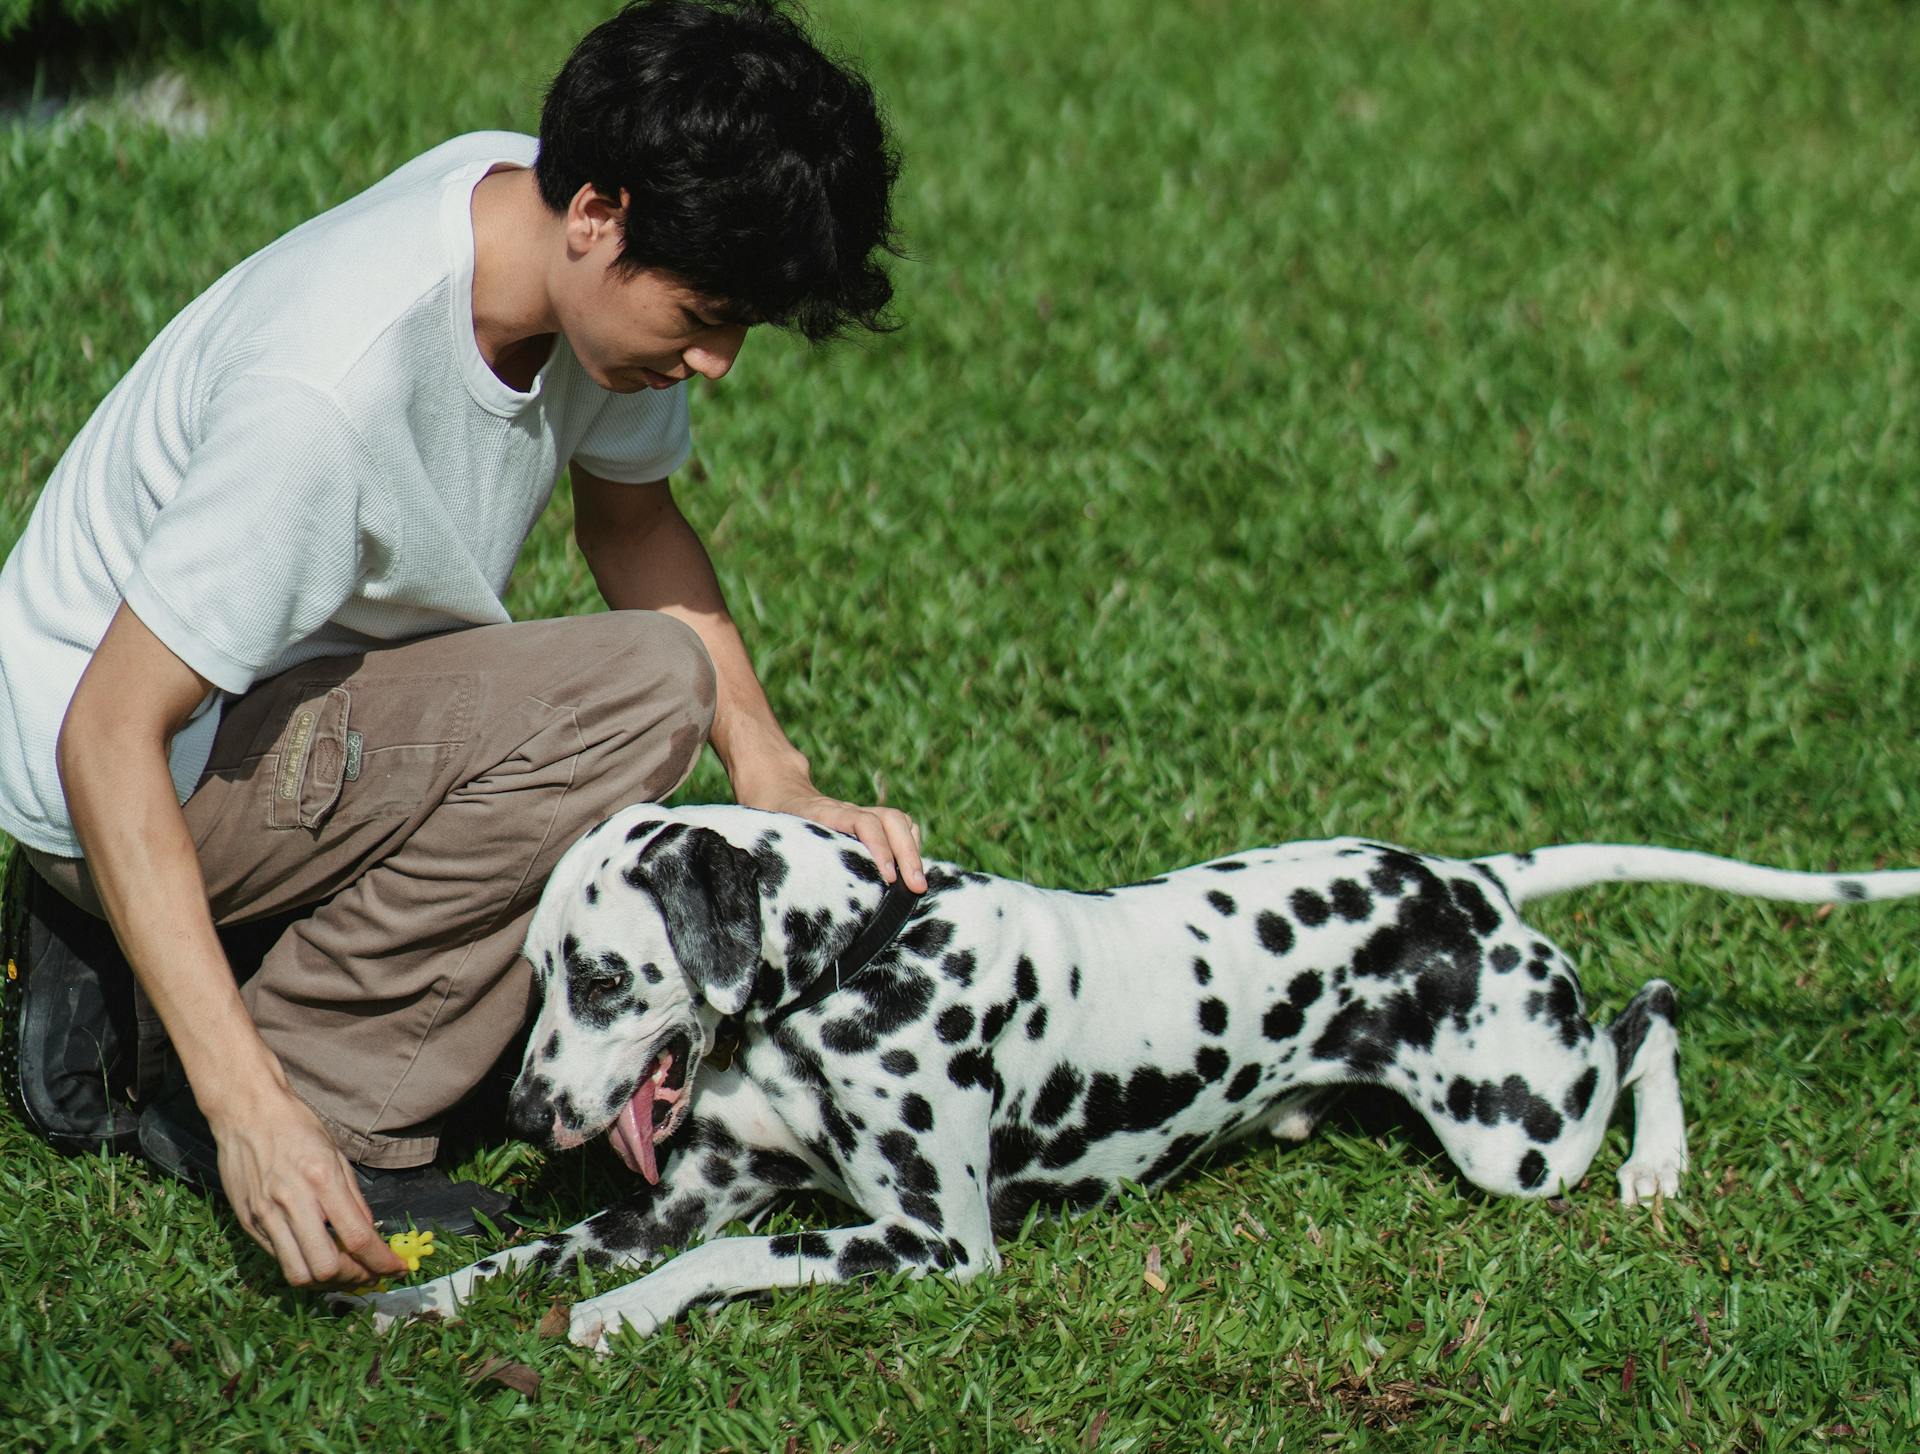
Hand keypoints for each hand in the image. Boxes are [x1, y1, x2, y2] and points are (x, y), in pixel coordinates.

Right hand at [204, 1083, 405, 1287]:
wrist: (247, 1112)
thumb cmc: (297, 1127)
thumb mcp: (336, 1155)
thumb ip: (352, 1198)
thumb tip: (368, 1234)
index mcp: (322, 1180)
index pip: (358, 1237)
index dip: (381, 1261)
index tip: (397, 1269)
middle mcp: (292, 1202)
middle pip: (327, 1267)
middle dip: (354, 1277)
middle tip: (368, 1273)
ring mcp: (266, 1216)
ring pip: (298, 1273)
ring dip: (326, 1281)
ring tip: (342, 1271)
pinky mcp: (248, 1223)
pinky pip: (278, 1258)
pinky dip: (301, 1264)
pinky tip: (314, 1254)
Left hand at [741, 779, 926, 892]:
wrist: (775, 787)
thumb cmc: (767, 816)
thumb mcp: (765, 832)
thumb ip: (768, 852)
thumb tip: (764, 884)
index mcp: (823, 814)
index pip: (862, 822)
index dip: (879, 848)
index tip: (888, 877)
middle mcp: (847, 812)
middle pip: (892, 820)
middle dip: (909, 854)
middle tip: (917, 887)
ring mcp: (859, 815)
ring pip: (899, 821)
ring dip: (913, 851)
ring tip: (917, 883)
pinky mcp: (865, 823)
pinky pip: (897, 828)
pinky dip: (910, 846)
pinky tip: (909, 871)